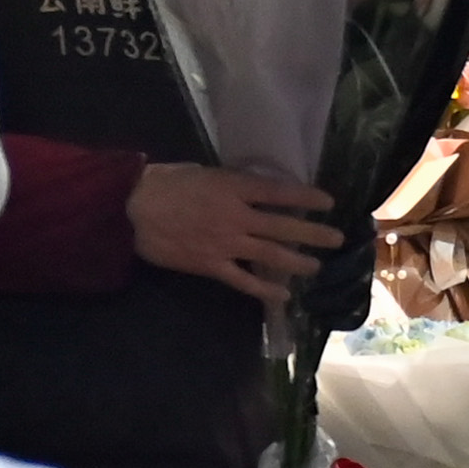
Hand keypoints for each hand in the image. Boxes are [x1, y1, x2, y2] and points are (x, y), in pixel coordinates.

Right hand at [131, 159, 342, 297]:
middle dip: (314, 233)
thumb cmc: (164, 183)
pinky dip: (264, 289)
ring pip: (271, 255)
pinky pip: (243, 280)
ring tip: (316, 267)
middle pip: (284, 225)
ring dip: (298, 262)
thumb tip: (252, 188)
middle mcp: (237, 216)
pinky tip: (281, 296)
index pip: (280, 192)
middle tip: (337, 239)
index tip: (328, 202)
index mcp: (234, 187)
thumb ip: (230, 182)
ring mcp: (226, 243)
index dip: (307, 197)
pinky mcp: (211, 265)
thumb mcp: (202, 171)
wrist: (131, 210)